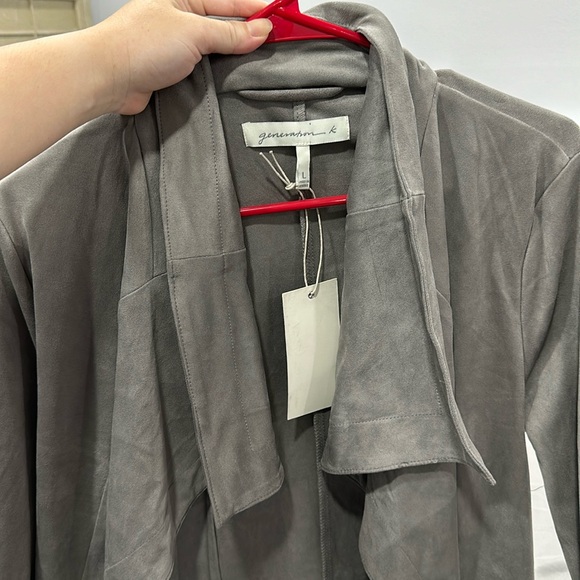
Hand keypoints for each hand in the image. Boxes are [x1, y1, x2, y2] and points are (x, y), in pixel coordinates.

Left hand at [93, 0, 272, 114]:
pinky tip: (232, 78)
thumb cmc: (139, 44)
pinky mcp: (173, 70)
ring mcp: (177, 46)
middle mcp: (180, 19)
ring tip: (257, 63)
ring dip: (234, 57)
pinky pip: (204, 70)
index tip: (280, 20)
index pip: (230, 1)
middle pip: (225, 25)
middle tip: (274, 45)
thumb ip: (230, 33)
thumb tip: (260, 30)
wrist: (109, 78)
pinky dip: (219, 74)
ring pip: (216, 50)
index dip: (256, 11)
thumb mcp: (194, 32)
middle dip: (249, 35)